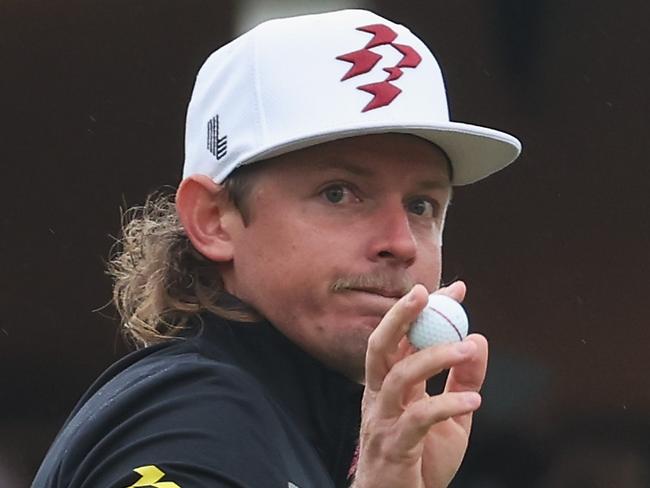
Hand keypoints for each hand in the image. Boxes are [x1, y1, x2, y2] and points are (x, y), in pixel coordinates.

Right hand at [351, 282, 487, 487]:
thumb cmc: (422, 459)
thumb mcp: (452, 417)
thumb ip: (464, 381)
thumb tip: (479, 339)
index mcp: (389, 386)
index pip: (399, 338)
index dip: (421, 310)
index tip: (452, 289)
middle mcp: (379, 397)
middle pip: (380, 346)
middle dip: (400, 315)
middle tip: (426, 293)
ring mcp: (383, 420)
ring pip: (398, 376)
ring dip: (433, 356)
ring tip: (467, 347)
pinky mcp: (395, 445)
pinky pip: (419, 418)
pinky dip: (447, 404)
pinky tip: (474, 401)